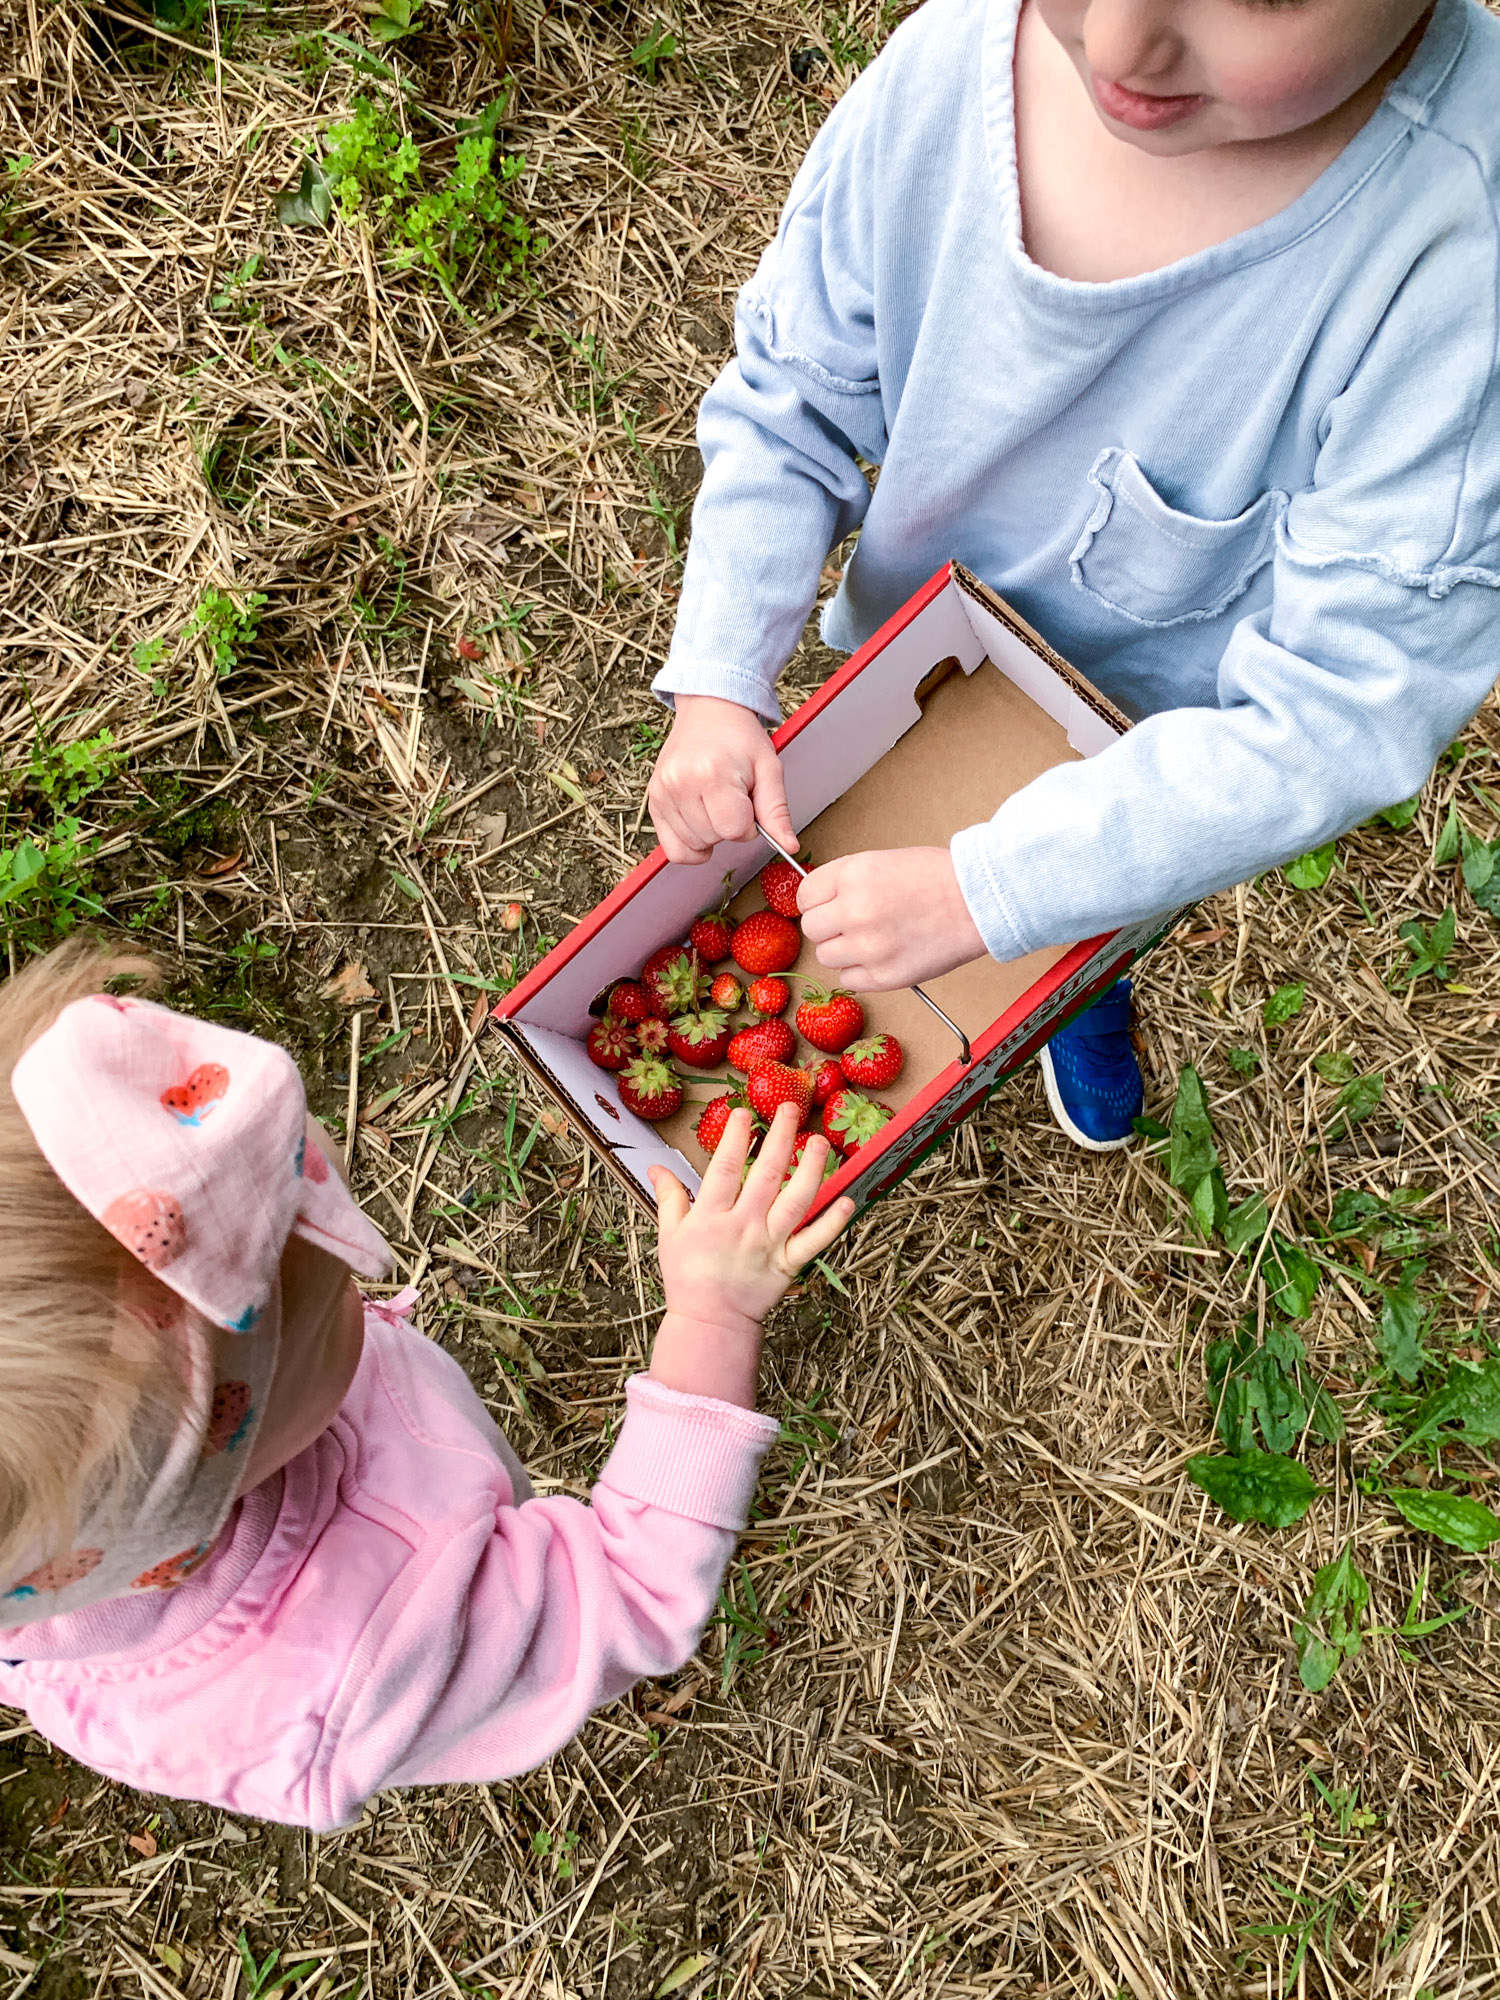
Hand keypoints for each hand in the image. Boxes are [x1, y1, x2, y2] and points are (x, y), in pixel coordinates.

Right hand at [647, 1104, 853, 1406]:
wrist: (711, 1324)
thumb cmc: (688, 1278)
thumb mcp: (670, 1235)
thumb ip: (669, 1197)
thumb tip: (656, 1166)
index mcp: (711, 1217)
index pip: (723, 1169)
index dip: (734, 1138)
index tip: (743, 1113)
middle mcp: (744, 1227)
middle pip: (765, 1175)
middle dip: (779, 1138)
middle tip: (790, 1108)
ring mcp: (769, 1245)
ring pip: (796, 1201)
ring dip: (811, 1169)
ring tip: (820, 1142)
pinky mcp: (789, 1264)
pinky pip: (815, 1241)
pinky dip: (834, 1222)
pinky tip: (848, 1199)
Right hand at [648, 695, 797, 864]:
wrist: (708, 712)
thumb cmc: (740, 739)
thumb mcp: (768, 769)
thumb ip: (776, 811)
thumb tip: (790, 846)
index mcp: (712, 773)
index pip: (735, 830)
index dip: (749, 824)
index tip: (748, 802)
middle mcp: (680, 783)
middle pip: (714, 838)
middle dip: (729, 826)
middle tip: (731, 796)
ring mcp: (662, 793)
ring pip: (694, 846)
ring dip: (710, 834)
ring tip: (714, 801)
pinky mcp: (653, 801)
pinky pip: (673, 849)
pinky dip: (690, 845)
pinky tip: (699, 823)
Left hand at [797, 846, 988, 989]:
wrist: (978, 902)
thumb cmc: (937, 878)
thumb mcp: (882, 862)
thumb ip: (847, 882)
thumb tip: (819, 902)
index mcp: (852, 875)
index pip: (805, 896)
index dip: (817, 902)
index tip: (828, 907)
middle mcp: (854, 910)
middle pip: (812, 929)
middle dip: (829, 927)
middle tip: (854, 925)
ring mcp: (868, 946)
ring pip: (826, 957)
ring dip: (843, 951)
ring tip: (872, 940)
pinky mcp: (884, 976)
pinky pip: (849, 980)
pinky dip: (861, 972)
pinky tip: (882, 957)